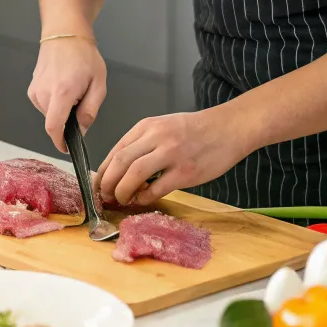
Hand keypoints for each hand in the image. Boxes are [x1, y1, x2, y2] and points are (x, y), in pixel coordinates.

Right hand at [28, 37, 106, 152]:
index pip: (53, 127)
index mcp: (61, 93)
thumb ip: (90, 110)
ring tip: (73, 89)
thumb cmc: (84, 56)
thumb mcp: (98, 84)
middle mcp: (44, 94)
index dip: (59, 142)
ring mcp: (35, 91)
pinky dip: (55, 102)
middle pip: (54, 121)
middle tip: (81, 101)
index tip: (67, 148)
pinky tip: (63, 86)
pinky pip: (44, 104)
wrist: (64, 34)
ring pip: (49, 113)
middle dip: (67, 120)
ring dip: (61, 110)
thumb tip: (81, 129)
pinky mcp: (32, 88)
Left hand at [96, 107, 248, 206]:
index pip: (116, 150)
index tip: (97, 185)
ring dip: (122, 192)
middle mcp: (156, 137)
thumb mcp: (164, 126)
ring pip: (133, 175)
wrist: (228, 128)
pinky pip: (157, 188)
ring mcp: (171, 154)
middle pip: (120, 162)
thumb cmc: (195, 130)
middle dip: (107, 184)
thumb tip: (119, 169)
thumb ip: (143, 143)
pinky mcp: (185, 171)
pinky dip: (144, 197)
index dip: (103, 171)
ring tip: (121, 200)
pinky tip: (143, 200)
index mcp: (147, 126)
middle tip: (105, 197)